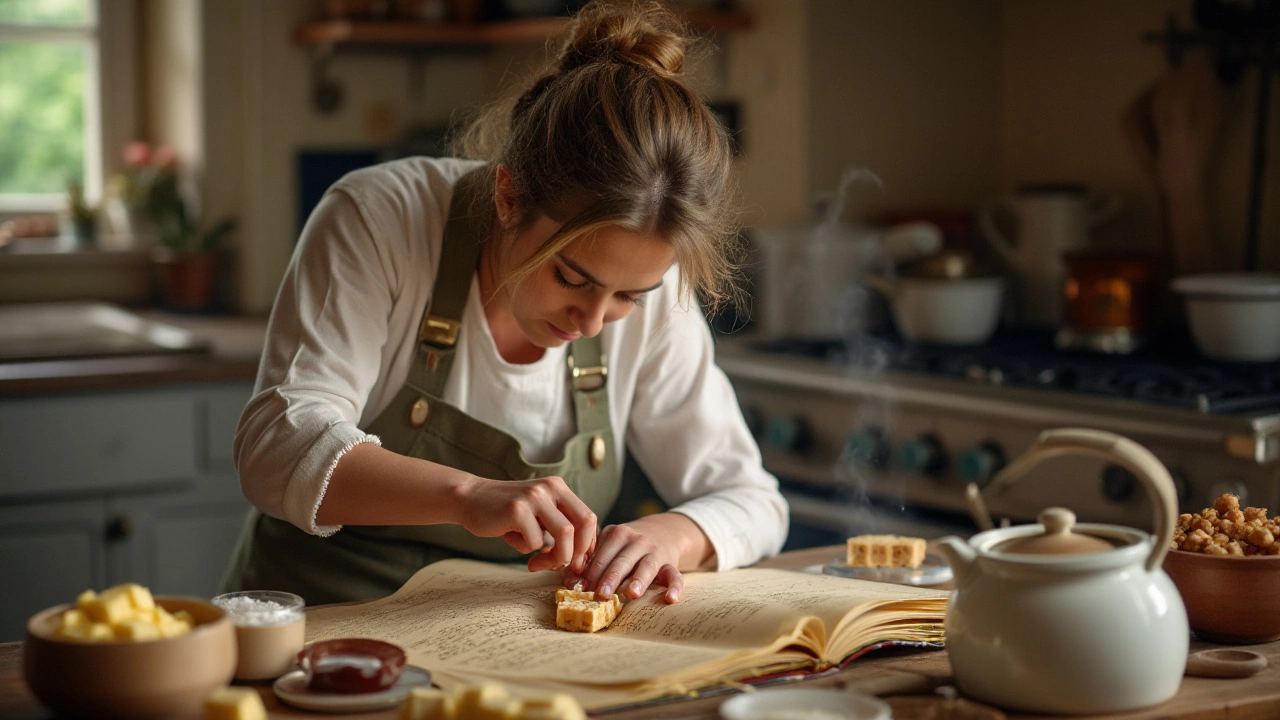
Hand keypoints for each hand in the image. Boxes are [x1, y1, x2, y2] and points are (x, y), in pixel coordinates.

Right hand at [455, 475, 596, 573]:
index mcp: (559, 488)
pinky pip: (534, 542)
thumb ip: (558, 527)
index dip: (586, 545)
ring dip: (555, 556)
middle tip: (561, 566)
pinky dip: (524, 549)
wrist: (470, 499)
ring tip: (536, 562)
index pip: (589, 517)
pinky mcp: (517, 509)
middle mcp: (550, 488)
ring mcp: (534, 497)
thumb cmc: (507, 514)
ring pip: (565, 534)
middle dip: (577, 552)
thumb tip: (579, 560)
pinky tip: (509, 537)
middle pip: (584, 524)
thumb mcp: (538, 513)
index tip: (574, 562)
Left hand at [565, 513, 700, 603]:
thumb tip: (568, 581)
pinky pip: (674, 575)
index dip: (590, 572)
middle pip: (621, 560)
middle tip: (600, 594)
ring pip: (646, 566)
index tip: (580, 588)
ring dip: (638, 579)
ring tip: (631, 593)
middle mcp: (636, 540)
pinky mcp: (671, 563)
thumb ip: (589, 562)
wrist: (663, 531)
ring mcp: (655, 551)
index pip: (601, 554)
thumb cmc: (626, 545)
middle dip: (610, 577)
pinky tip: (671, 599)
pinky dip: (675, 587)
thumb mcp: (609, 545)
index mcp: (616, 534)